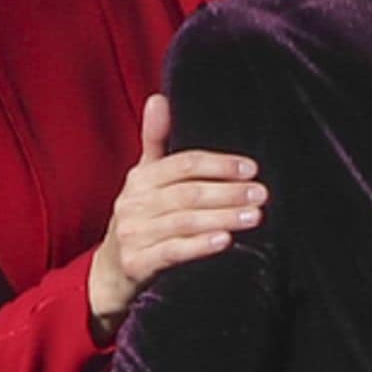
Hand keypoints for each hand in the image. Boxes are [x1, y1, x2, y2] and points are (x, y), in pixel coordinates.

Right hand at [87, 95, 264, 334]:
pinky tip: (225, 241)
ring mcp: (133, 234)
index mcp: (140, 179)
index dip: (218, 164)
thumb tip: (159, 98)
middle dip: (227, 192)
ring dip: (222, 217)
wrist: (110, 273)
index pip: (183, 164)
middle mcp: (134, 203)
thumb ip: (155, 140)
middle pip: (188, 193)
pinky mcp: (137, 264)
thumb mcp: (144, 179)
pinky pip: (172, 252)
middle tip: (261, 193)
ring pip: (184, 222)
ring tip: (253, 216)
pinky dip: (199, 246)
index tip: (250, 168)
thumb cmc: (139, 219)